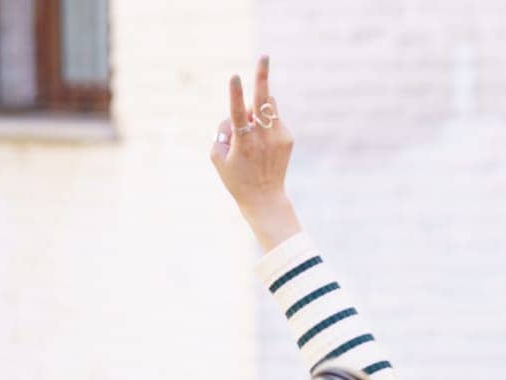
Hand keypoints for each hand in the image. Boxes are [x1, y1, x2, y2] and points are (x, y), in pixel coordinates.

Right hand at [209, 55, 301, 251]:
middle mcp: (262, 137)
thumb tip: (236, 113)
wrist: (264, 198)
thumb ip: (222, 131)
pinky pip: (274, 119)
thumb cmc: (235, 178)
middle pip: (262, 100)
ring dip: (258, 108)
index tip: (234, 76)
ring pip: (268, 106)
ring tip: (251, 129)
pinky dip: (266, 124)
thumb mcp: (217, 158)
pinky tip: (263, 144)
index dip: (234, 93)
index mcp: (242, 142)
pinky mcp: (288, 137)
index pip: (237, 113)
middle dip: (262, 75)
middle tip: (264, 55)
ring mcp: (278, 136)